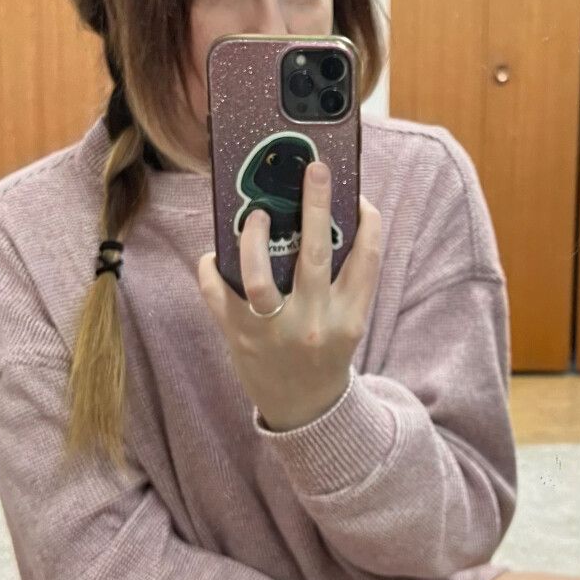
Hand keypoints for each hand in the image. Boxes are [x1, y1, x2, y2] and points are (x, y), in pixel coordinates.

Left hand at [198, 161, 380, 430]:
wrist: (305, 410)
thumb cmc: (325, 352)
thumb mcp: (348, 322)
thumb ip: (341, 282)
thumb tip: (320, 219)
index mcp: (350, 316)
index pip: (367, 261)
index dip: (368, 224)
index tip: (359, 196)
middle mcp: (316, 323)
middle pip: (317, 254)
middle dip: (316, 205)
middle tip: (314, 169)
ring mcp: (276, 332)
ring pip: (260, 276)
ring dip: (254, 237)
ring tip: (254, 213)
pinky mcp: (241, 338)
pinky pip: (218, 295)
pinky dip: (210, 270)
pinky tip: (212, 255)